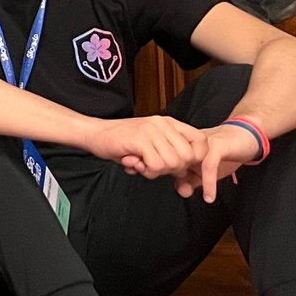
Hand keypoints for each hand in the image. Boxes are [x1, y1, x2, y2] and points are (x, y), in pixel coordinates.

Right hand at [82, 112, 206, 178]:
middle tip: (156, 167)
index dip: (197, 158)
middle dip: (174, 169)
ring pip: (172, 163)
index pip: (201, 141)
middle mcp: (162, 124)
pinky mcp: (139, 140)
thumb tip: (185, 172)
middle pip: (187, 156)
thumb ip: (169, 152)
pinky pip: (156, 165)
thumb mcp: (151, 142)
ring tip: (143, 165)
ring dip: (158, 172)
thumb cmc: (122, 141)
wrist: (94, 133)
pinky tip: (136, 165)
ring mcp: (151, 131)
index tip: (181, 166)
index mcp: (168, 123)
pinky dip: (148, 172)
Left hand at [174, 122, 263, 201]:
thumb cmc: (223, 154)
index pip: (166, 157)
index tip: (177, 187)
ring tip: (192, 192)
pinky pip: (208, 165)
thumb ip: (192, 180)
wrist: (245, 137)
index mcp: (181, 144)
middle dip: (175, 175)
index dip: (167, 172)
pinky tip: (210, 196)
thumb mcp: (205, 171)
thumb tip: (182, 191)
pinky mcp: (216, 146)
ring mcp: (201, 143)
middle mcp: (188, 140)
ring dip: (187, 178)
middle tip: (183, 191)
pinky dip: (208, 182)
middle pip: (172, 159)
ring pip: (186, 160)